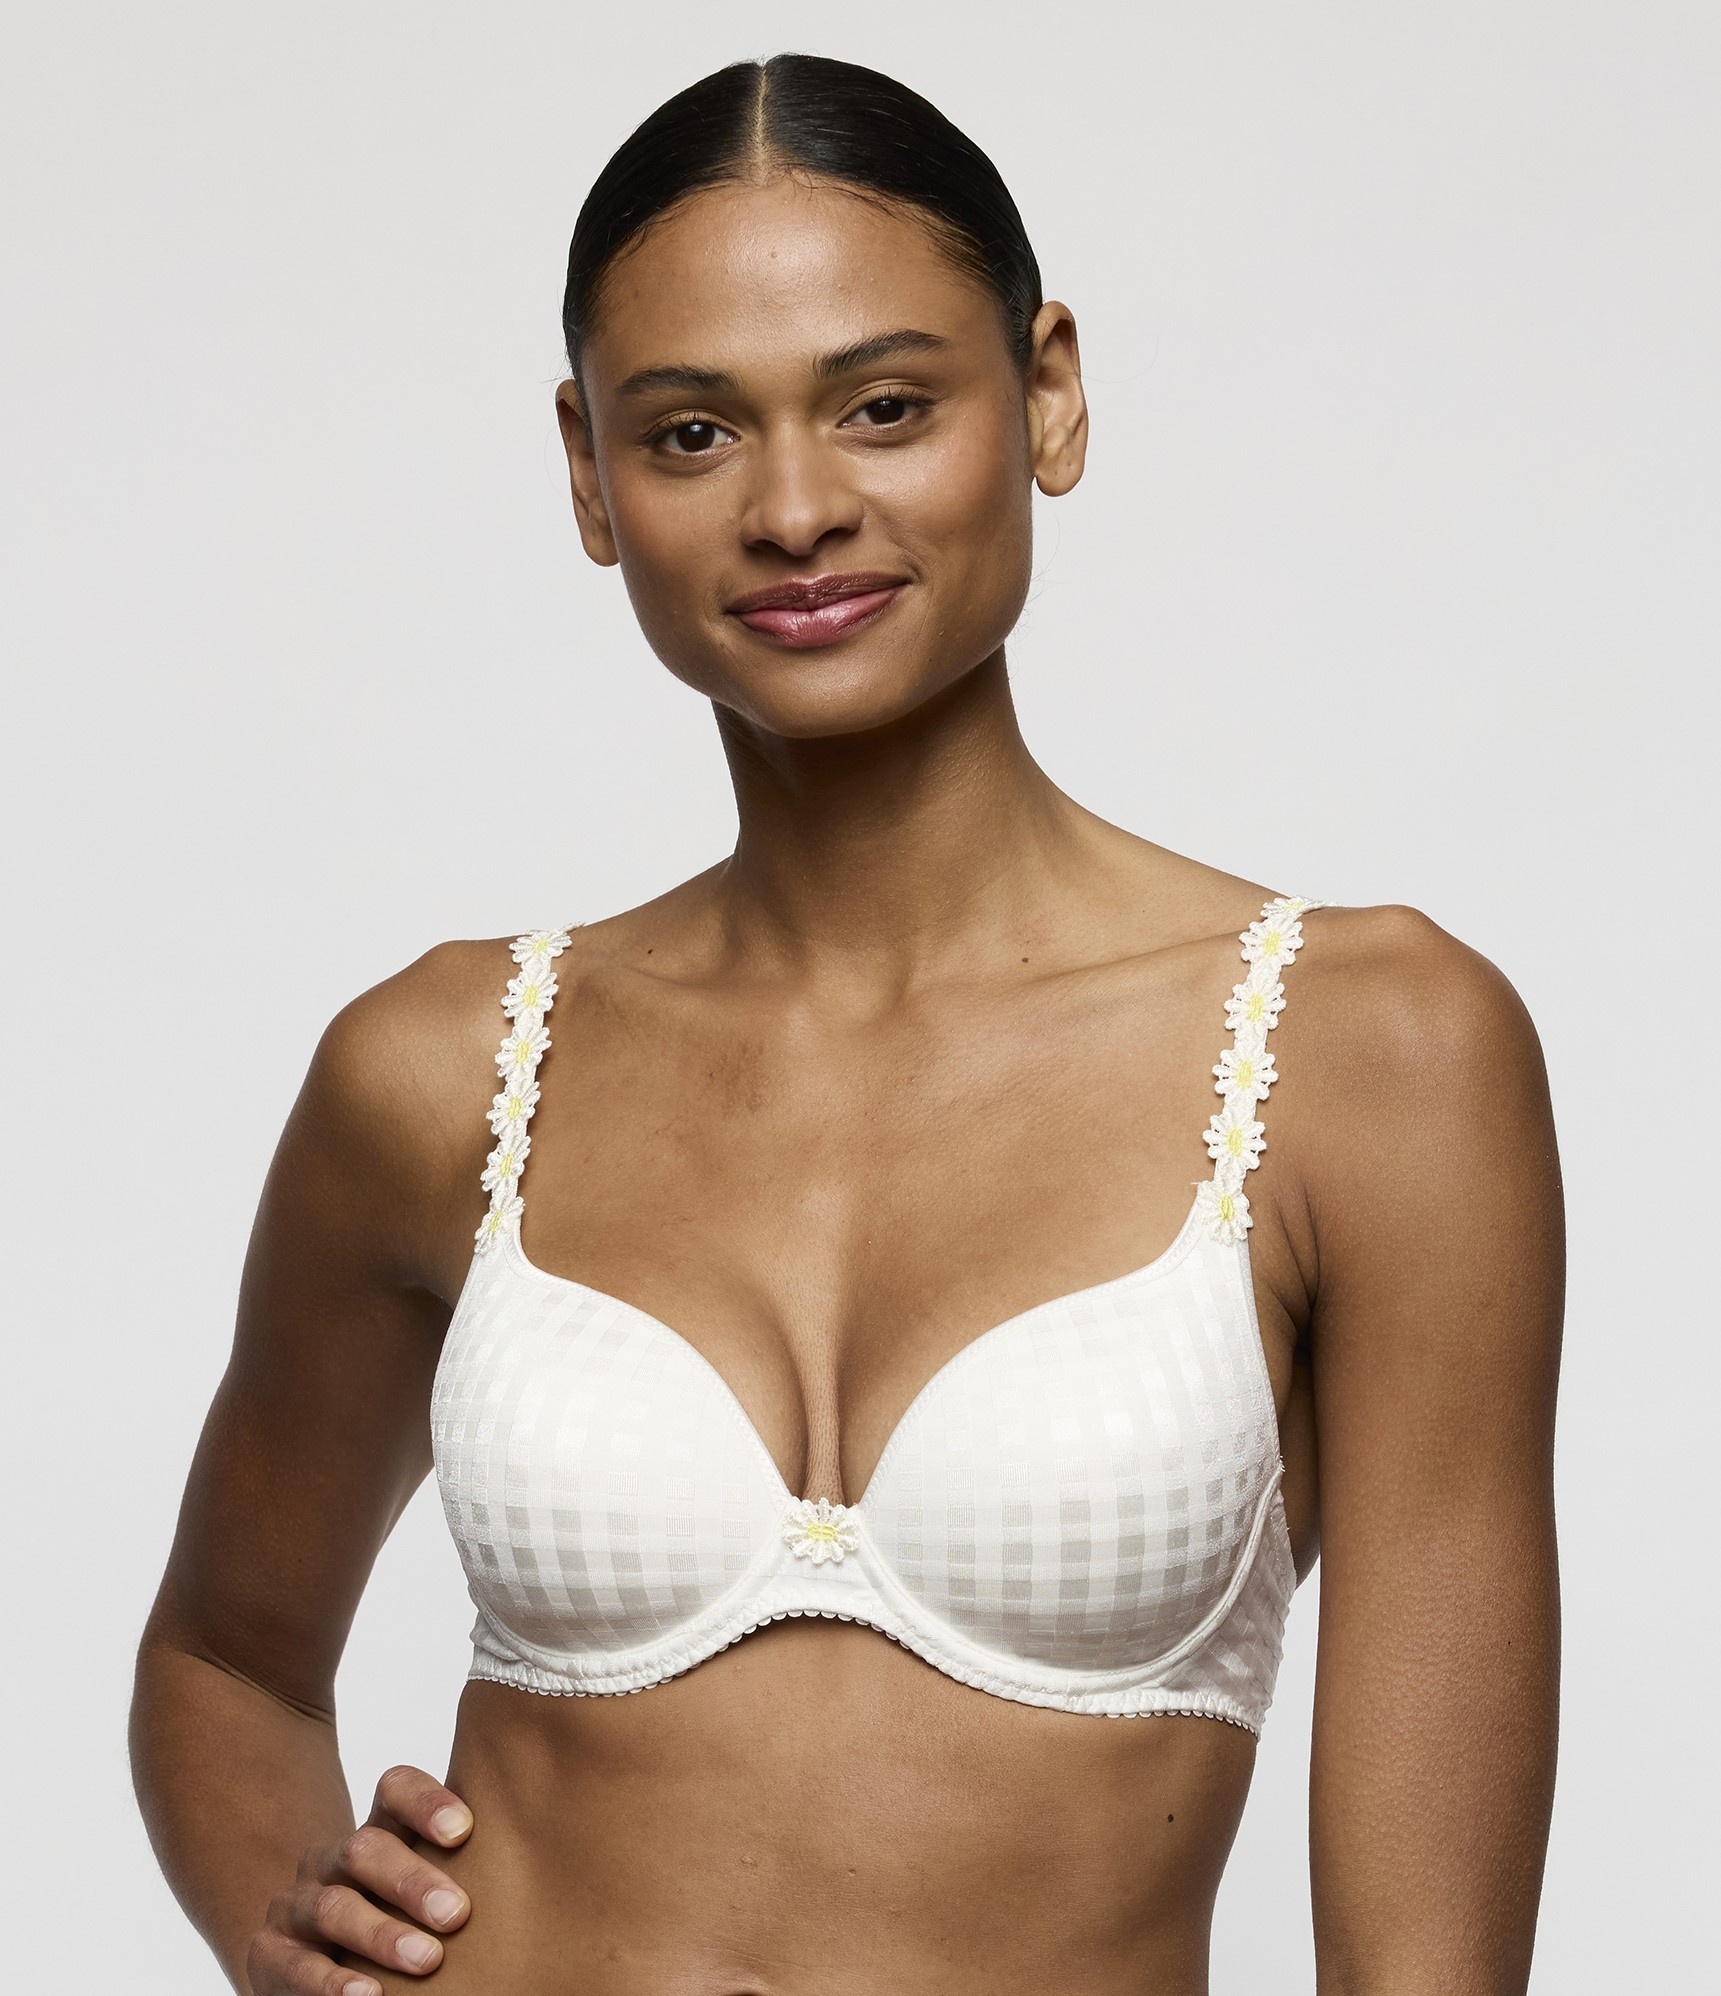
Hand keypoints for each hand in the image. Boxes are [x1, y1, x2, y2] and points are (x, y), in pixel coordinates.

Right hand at [245, 1765, 472, 1994]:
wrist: (317, 1969)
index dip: (427, 1801)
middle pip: (365, 1848)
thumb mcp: (433, 1890)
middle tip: (458, 1913)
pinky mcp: (268, 1954)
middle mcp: (333, 1857)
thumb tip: (556, 1864)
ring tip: (427, 1961)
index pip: (393, 1787)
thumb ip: (472, 1872)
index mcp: (378, 1829)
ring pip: (332, 1905)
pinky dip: (330, 1983)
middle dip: (412, 1880)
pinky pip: (293, 1964)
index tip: (466, 1830)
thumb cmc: (403, 1925)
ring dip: (381, 1935)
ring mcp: (295, 1904)